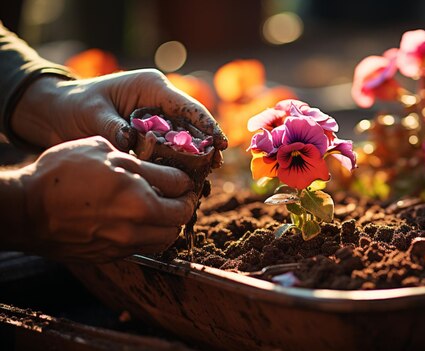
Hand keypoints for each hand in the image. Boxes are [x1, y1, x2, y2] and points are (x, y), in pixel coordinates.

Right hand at [6, 136, 195, 262]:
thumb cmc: (60, 175)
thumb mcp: (102, 151)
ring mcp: (124, 243)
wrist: (25, 211)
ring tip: (161, 209)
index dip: (186, 179)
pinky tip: (139, 221)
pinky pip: (145, 248)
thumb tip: (163, 170)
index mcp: (137, 195)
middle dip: (184, 203)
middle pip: (181, 216)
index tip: (184, 178)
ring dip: (170, 223)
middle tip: (179, 194)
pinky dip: (150, 235)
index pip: (181, 187)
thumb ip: (138, 162)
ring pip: (166, 238)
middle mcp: (136, 224)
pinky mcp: (112, 256)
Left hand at [11, 69, 226, 166]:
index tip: (220, 142)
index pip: (186, 106)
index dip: (207, 124)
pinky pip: (170, 153)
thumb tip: (131, 143)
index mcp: (151, 87)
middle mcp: (160, 104)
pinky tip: (184, 182)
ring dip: (194, 159)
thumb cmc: (74, 106)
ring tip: (204, 178)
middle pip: (191, 125)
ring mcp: (157, 122)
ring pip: (184, 141)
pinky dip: (177, 166)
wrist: (57, 113)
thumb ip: (114, 128)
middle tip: (216, 166)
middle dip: (206, 145)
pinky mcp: (151, 139)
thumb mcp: (92, 114)